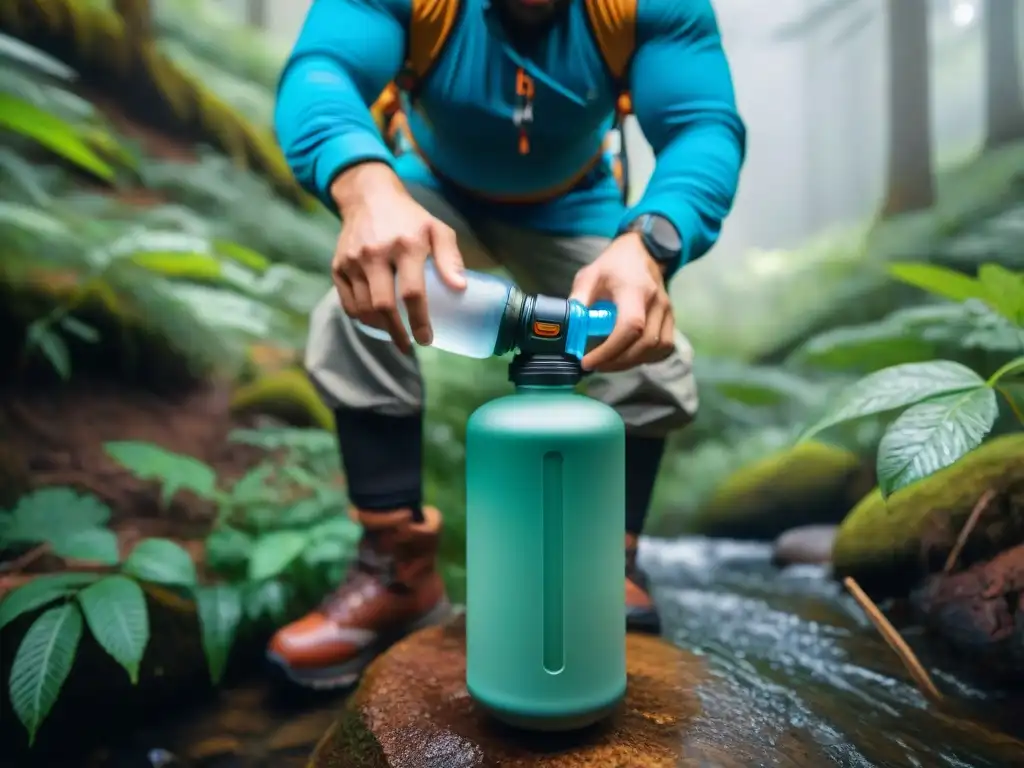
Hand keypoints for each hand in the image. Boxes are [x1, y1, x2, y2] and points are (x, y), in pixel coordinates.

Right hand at [330, 163, 465, 353]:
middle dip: (397, 332)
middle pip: (383, 305)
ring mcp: (353, 260)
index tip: (426, 339)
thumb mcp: (437, 230)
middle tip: (408, 345)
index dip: (419, 320)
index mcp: (405, 245)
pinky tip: (374, 321)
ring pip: (363, 307)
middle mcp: (375, 253)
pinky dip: (361, 317)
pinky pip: (347, 302)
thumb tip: (461, 289)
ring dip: (379, 326)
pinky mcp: (338, 265)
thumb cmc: (409, 219)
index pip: (412, 292)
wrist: (369, 197)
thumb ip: (450, 258)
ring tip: (394, 332)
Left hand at [569, 233, 674, 371]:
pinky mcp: (671, 318)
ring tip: (610, 363)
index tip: (588, 361)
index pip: (629, 327)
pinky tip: (630, 357)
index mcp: (635, 290)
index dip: (609, 350)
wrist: (642, 252)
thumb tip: (567, 328)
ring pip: (657, 348)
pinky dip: (648, 358)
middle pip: (645, 343)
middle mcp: (656, 302)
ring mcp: (667, 311)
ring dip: (632, 362)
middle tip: (596, 366)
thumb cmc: (613, 265)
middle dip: (618, 361)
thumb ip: (578, 299)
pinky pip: (666, 347)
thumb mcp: (589, 275)